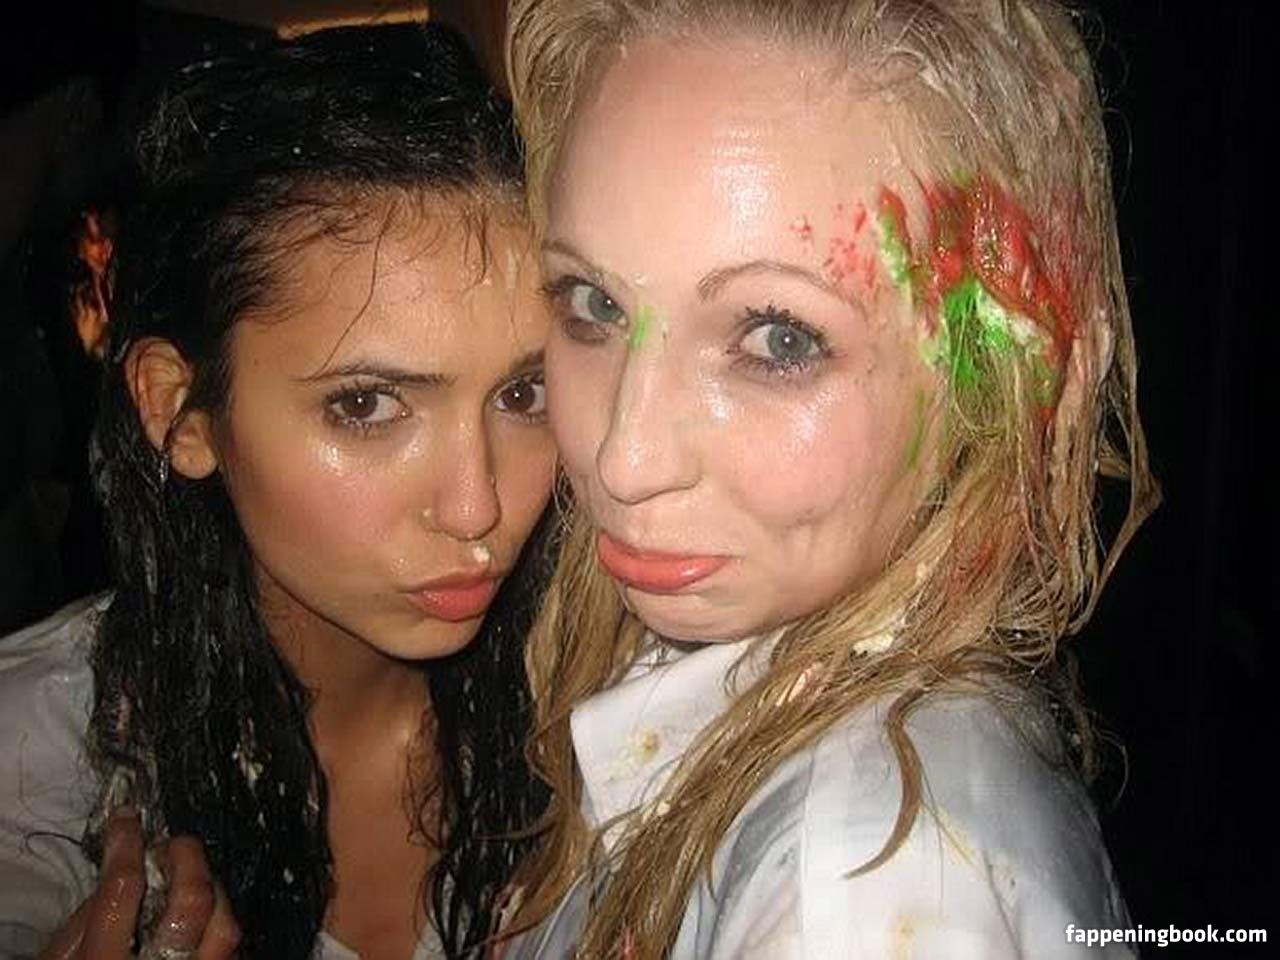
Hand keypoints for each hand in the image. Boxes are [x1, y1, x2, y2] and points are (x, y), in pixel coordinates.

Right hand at [38, 808, 240, 959]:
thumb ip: (83, 925)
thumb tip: (119, 869)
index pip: (122, 890)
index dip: (126, 845)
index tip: (127, 820)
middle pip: (191, 902)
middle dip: (188, 859)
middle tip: (174, 843)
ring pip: (227, 926)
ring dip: (216, 892)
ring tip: (197, 879)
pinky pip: (233, 954)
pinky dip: (223, 928)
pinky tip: (210, 917)